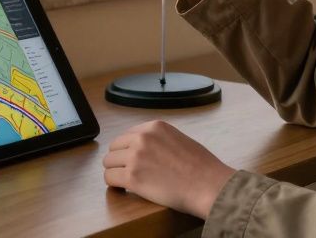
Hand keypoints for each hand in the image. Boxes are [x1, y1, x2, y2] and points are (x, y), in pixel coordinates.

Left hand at [102, 120, 235, 218]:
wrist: (207, 184)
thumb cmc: (201, 167)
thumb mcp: (179, 139)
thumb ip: (159, 140)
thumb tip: (145, 149)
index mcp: (154, 127)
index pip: (126, 135)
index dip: (127, 150)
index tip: (131, 160)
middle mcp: (142, 138)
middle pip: (114, 148)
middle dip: (119, 160)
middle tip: (128, 172)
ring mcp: (135, 156)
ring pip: (108, 163)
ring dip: (115, 172)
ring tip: (126, 181)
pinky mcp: (132, 177)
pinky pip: (109, 178)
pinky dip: (114, 185)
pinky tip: (124, 189)